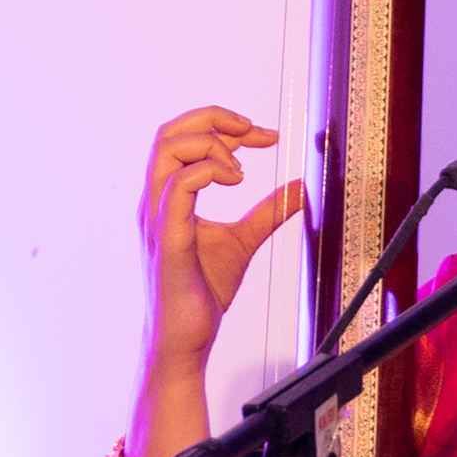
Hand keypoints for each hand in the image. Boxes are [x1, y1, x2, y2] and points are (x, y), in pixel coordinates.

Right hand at [144, 106, 305, 373]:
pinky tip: (237, 182)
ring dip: (213, 146)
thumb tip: (299, 187)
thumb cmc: (203, 290)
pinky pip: (178, 189)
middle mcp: (157, 201)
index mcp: (169, 197)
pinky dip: (209, 172)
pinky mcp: (169, 239)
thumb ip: (267, 212)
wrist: (186, 337)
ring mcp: (159, 218)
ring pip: (168, 151)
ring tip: (243, 170)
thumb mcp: (244, 240)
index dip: (225, 125)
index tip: (267, 135)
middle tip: (256, 132)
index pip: (184, 139)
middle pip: (168, 133)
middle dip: (214, 119)